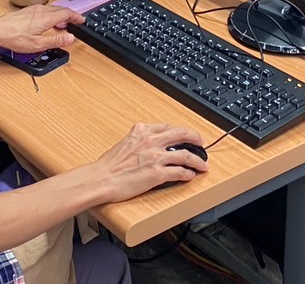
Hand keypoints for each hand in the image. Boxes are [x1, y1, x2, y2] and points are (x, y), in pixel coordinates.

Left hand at [0, 4, 82, 53]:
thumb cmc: (12, 37)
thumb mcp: (37, 45)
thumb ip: (55, 40)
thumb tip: (70, 38)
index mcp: (46, 17)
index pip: (67, 13)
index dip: (76, 16)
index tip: (82, 20)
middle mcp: (40, 10)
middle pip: (60, 9)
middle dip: (69, 15)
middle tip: (75, 23)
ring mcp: (32, 9)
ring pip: (52, 9)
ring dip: (60, 15)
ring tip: (62, 24)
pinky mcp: (26, 11)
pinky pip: (44, 10)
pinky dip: (51, 15)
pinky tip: (47, 23)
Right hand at [91, 123, 207, 201]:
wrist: (101, 179)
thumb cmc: (108, 165)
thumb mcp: (125, 142)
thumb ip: (139, 140)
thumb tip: (148, 145)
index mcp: (142, 130)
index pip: (168, 127)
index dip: (180, 131)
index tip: (185, 135)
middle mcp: (151, 141)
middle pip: (182, 134)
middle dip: (196, 138)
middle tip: (202, 144)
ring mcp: (156, 157)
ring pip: (186, 155)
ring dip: (198, 161)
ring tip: (203, 164)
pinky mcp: (157, 174)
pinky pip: (180, 172)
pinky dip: (188, 174)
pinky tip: (191, 176)